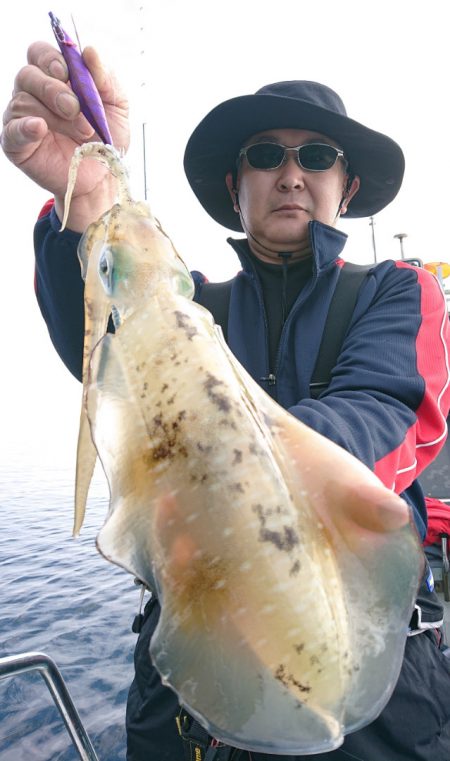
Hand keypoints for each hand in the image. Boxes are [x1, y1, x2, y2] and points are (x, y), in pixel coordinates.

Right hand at [1, 42, 129, 230]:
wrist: (103, 178)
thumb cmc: (106, 140)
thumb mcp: (117, 107)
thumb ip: (106, 78)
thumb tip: (90, 51)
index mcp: (55, 79)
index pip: (40, 53)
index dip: (51, 58)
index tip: (69, 73)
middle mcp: (34, 94)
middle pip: (28, 74)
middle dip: (54, 89)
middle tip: (76, 108)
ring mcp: (23, 117)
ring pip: (24, 100)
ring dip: (55, 115)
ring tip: (80, 132)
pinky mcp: (16, 143)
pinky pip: (12, 128)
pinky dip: (25, 126)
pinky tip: (40, 128)